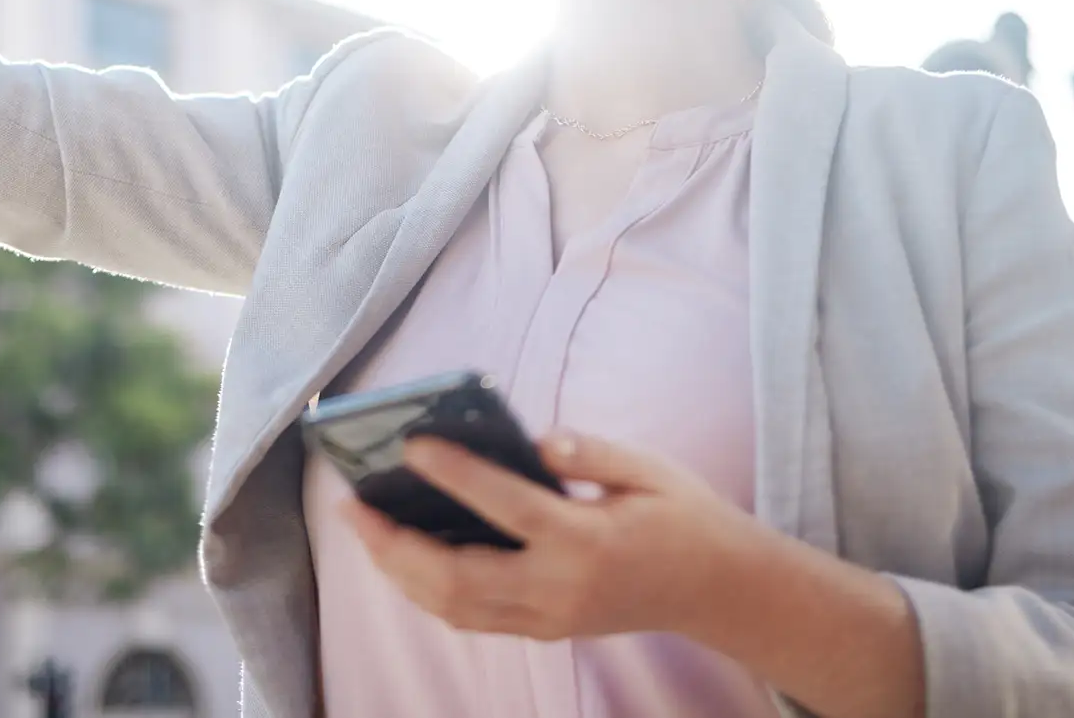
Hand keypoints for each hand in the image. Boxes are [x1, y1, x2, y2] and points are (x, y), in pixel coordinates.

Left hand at [343, 430, 757, 642]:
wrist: (719, 590)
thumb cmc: (682, 517)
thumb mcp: (648, 469)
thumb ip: (589, 453)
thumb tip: (532, 441)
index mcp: (586, 541)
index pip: (505, 506)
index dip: (454, 474)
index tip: (412, 445)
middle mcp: (559, 589)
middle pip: (457, 577)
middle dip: (395, 543)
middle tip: (354, 505)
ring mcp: (548, 619)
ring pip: (454, 607)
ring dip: (400, 571)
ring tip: (365, 530)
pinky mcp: (545, 631)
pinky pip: (472, 618)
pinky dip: (428, 590)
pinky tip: (403, 558)